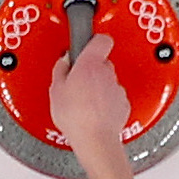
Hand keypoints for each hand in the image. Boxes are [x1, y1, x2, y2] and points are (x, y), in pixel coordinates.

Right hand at [49, 22, 137, 178]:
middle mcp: (108, 73)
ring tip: (84, 100)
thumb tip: (64, 62)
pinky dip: (106, 101)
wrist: (95, 140)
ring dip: (99, 86)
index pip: (101, 39)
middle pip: (103, 62)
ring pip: (108, 80)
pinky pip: (114, 97)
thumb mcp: (56, 90)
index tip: (88, 43)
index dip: (95, 40)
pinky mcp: (123, 104)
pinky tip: (94, 110)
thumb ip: (61, 70)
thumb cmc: (76, 117)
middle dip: (92, 68)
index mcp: (91, 64)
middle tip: (78, 80)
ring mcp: (117, 89)